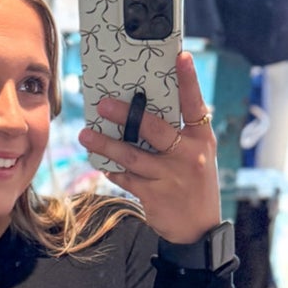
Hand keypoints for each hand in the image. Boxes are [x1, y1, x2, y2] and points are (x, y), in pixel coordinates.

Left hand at [78, 53, 222, 244]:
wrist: (199, 230)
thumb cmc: (195, 184)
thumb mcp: (199, 155)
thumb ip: (181, 133)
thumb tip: (149, 109)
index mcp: (202, 139)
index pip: (195, 104)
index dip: (189, 80)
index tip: (180, 56)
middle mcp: (188, 156)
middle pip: (154, 129)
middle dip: (127, 115)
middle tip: (103, 104)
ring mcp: (170, 177)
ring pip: (132, 156)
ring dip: (106, 144)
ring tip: (86, 134)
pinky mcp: (154, 197)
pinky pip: (126, 179)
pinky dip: (112, 170)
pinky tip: (100, 161)